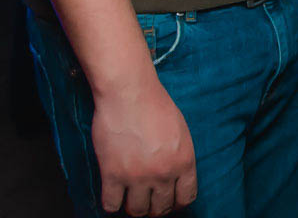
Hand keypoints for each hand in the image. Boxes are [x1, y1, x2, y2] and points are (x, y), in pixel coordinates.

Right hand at [90, 74, 197, 215]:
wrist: (129, 93)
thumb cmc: (155, 106)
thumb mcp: (181, 132)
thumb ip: (180, 157)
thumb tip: (175, 178)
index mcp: (185, 161)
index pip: (186, 198)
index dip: (176, 202)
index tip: (168, 199)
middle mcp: (164, 173)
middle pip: (160, 209)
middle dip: (154, 207)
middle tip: (146, 198)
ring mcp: (138, 176)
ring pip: (137, 211)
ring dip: (133, 206)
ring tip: (130, 196)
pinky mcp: (112, 175)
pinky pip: (111, 205)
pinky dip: (111, 202)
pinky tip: (113, 191)